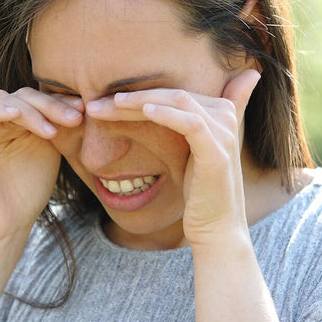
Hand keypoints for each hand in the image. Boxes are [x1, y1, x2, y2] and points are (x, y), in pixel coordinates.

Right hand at [0, 87, 83, 246]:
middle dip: (49, 105)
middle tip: (74, 118)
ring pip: (0, 100)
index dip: (58, 101)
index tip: (84, 109)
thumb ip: (55, 124)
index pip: (35, 98)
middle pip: (21, 96)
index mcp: (14, 122)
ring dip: (29, 111)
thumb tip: (80, 100)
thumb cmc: (28, 193)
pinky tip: (16, 116)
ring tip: (52, 130)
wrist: (5, 226)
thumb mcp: (49, 151)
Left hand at [86, 69, 261, 245]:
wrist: (216, 229)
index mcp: (220, 112)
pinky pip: (191, 124)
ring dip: (141, 101)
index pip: (173, 93)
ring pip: (179, 102)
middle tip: (95, 104)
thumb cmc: (197, 193)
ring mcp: (224, 134)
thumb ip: (183, 125)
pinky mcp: (217, 153)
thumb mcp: (189, 153)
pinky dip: (167, 114)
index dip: (139, 92)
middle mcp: (226, 117)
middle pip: (173, 94)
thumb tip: (172, 110)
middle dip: (133, 96)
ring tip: (111, 104)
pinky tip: (145, 112)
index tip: (103, 101)